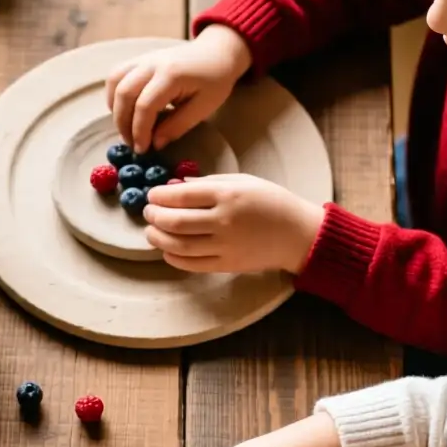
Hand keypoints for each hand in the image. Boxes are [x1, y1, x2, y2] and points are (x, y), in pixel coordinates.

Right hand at [106, 25, 251, 153]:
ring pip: (115, 82)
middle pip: (124, 94)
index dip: (140, 131)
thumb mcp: (203, 107)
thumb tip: (155, 144)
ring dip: (115, 109)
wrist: (217, 53)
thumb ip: (177, 126)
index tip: (143, 149)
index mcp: (171, 75)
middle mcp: (152, 63)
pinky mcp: (139, 59)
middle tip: (132, 143)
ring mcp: (143, 58)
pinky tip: (124, 110)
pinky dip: (114, 95)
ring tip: (126, 128)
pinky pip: (116, 75)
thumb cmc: (215, 80)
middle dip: (123, 124)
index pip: (145, 106)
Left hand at [143, 174, 323, 275]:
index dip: (159, 196)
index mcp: (228, 194)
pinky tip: (167, 251)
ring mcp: (225, 246)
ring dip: (158, 238)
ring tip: (151, 231)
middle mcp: (224, 221)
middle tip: (148, 212)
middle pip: (175, 221)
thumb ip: (208, 182)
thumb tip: (176, 187)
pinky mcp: (227, 265)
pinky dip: (174, 258)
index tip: (153, 195)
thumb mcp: (243, 181)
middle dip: (154, 216)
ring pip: (179, 245)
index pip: (181, 196)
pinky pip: (192, 264)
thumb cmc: (271, 202)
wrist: (298, 234)